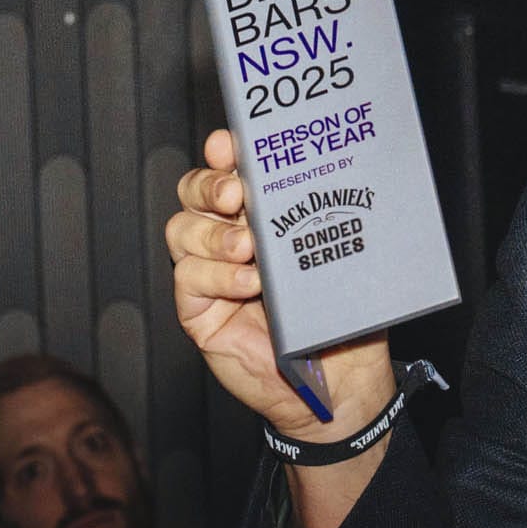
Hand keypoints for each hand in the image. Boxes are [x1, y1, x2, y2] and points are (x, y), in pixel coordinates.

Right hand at [168, 129, 395, 441]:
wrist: (343, 382)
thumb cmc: (345, 314)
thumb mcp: (340, 256)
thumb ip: (322, 218)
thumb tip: (325, 171)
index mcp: (262, 214)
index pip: (228, 168)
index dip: (222, 152)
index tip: (230, 145)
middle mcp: (229, 236)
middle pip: (193, 191)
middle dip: (210, 185)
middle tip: (239, 194)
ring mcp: (210, 273)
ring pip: (182, 230)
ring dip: (214, 233)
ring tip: (249, 248)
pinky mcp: (199, 311)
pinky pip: (188, 280)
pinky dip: (215, 276)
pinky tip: (247, 283)